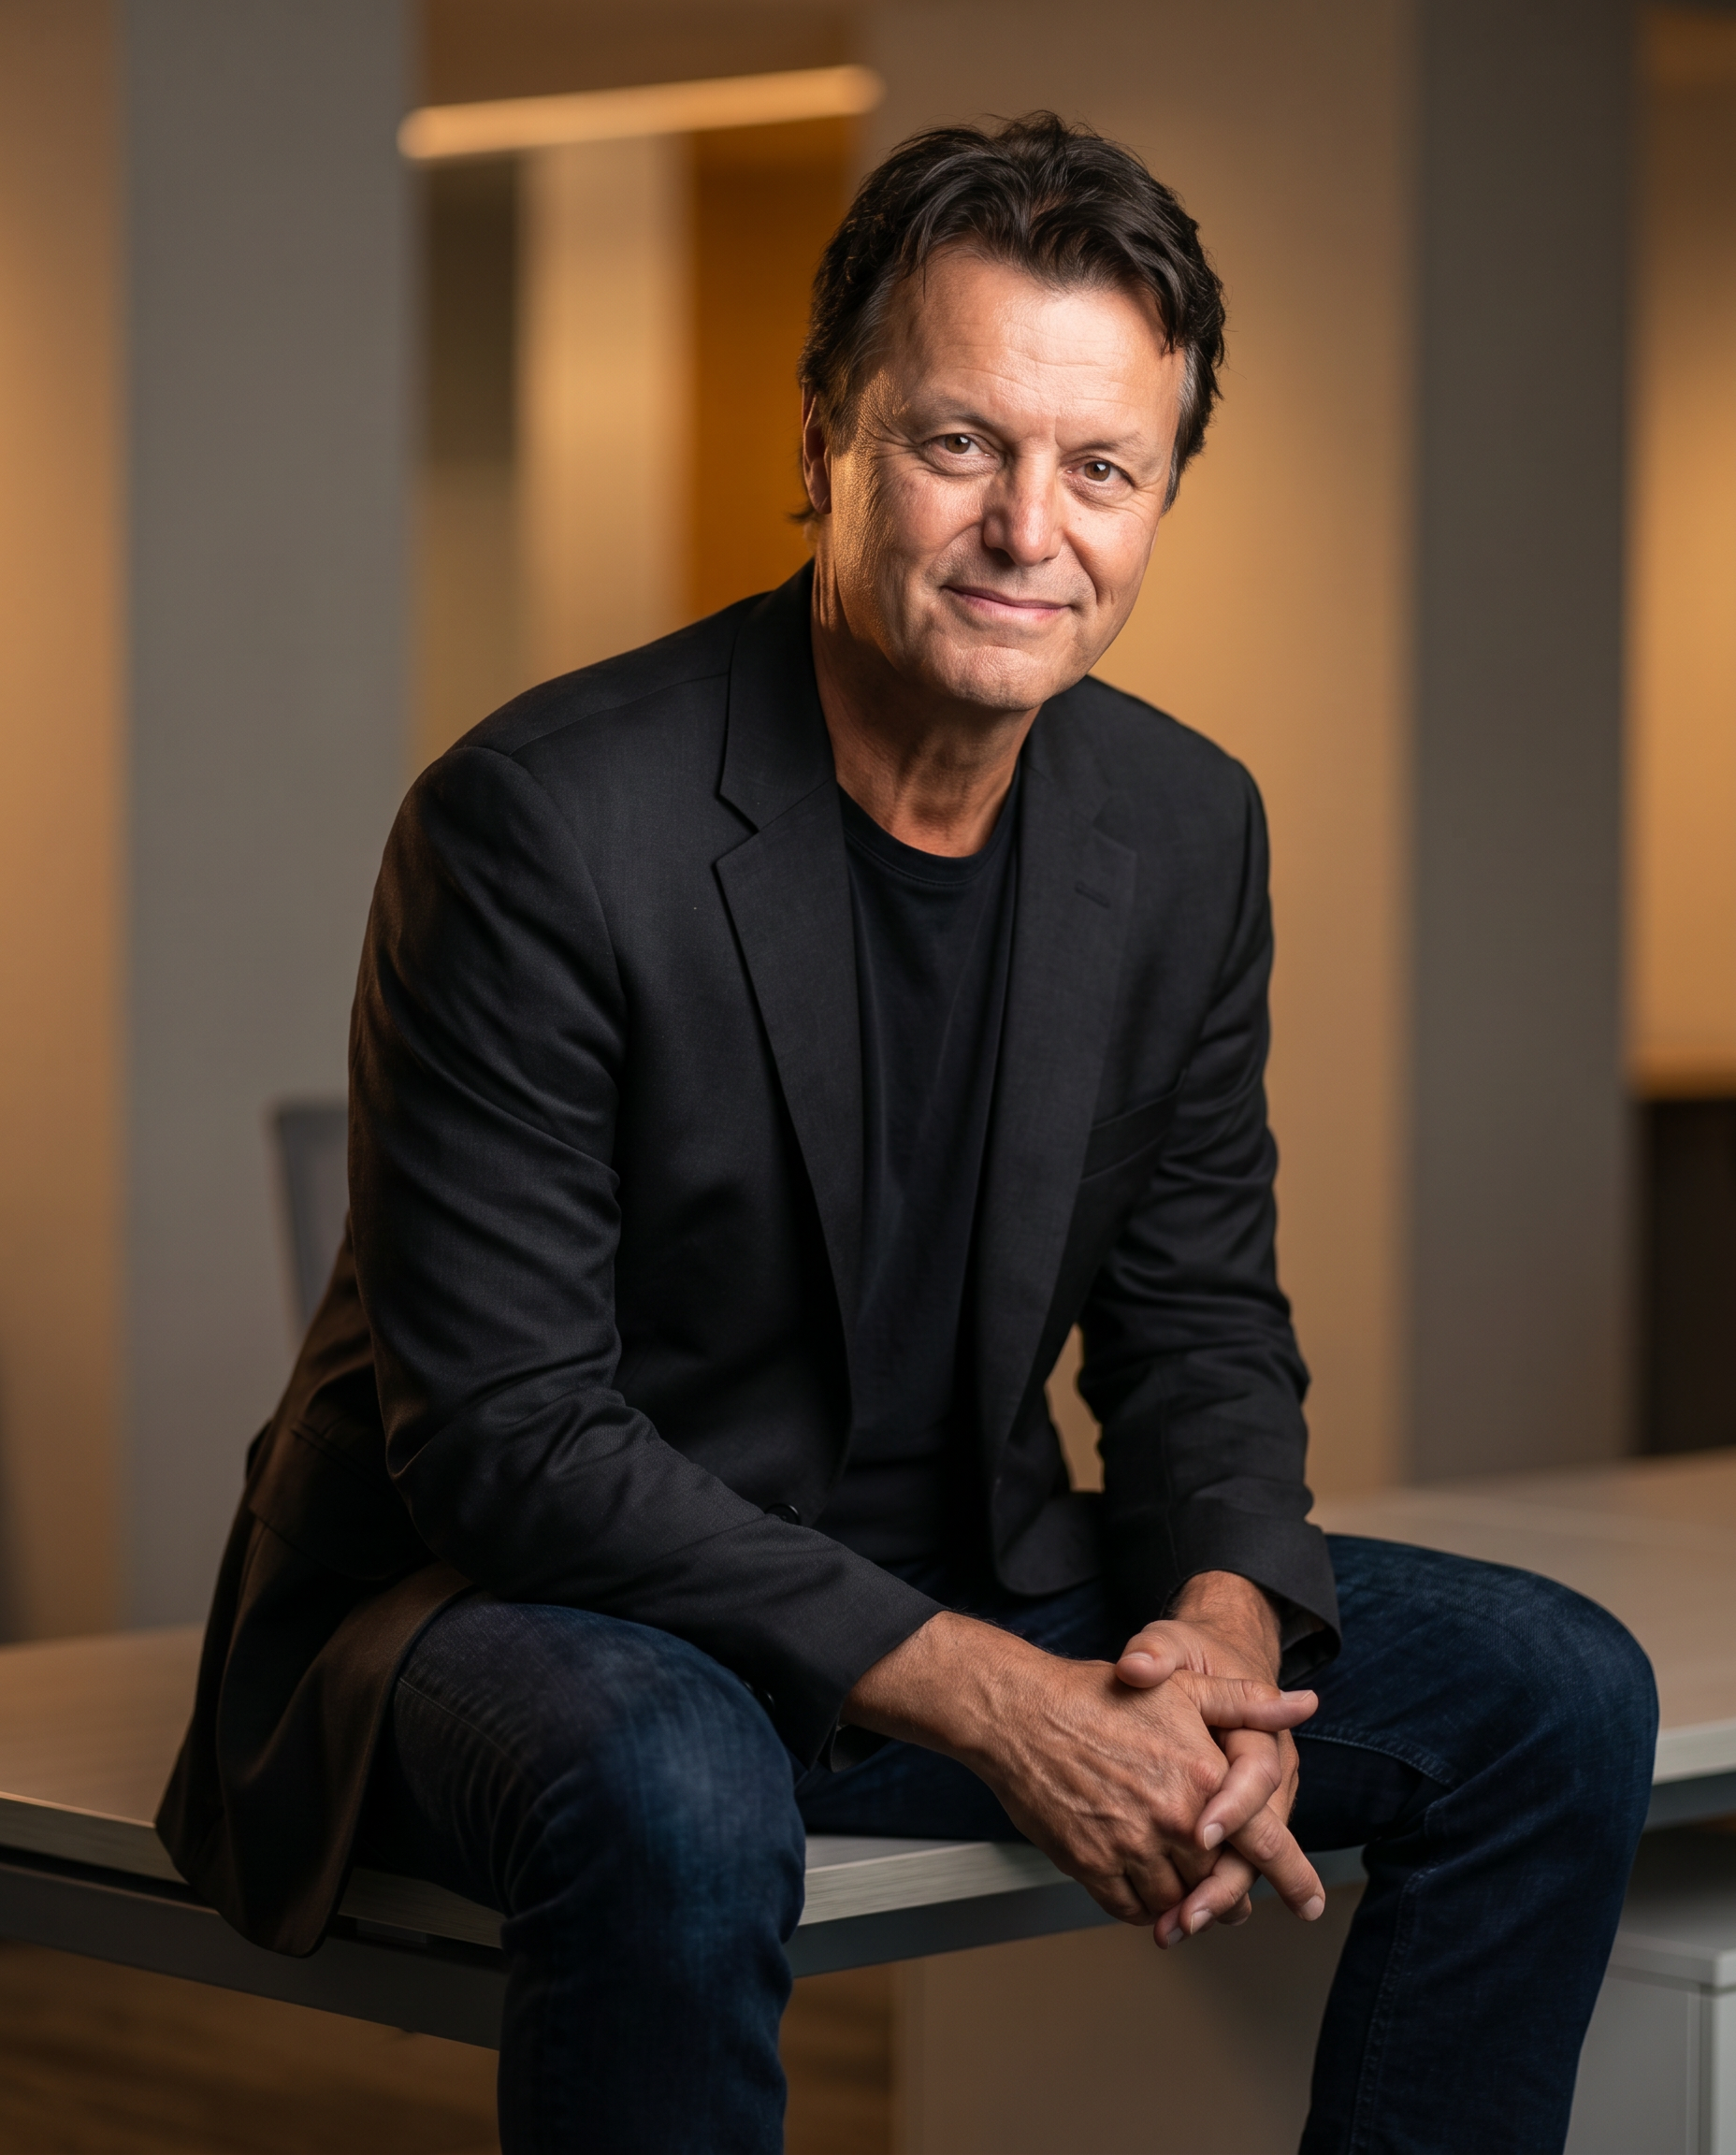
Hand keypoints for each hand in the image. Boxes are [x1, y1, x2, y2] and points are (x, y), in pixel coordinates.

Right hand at [841, 1608, 1319, 1928]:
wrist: (1019, 1712)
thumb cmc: (1099, 1695)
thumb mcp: (1182, 1688)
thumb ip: (1246, 1702)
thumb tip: (1304, 1704)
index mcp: (1202, 1778)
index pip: (1262, 1841)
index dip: (1291, 1875)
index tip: (1309, 1904)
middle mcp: (1171, 1819)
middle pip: (1218, 1878)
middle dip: (1228, 1890)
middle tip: (1231, 1900)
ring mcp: (1129, 1847)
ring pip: (1176, 1899)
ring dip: (1185, 1901)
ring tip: (1185, 1894)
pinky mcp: (1090, 1866)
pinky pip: (1130, 1907)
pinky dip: (1143, 1907)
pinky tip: (1143, 1890)